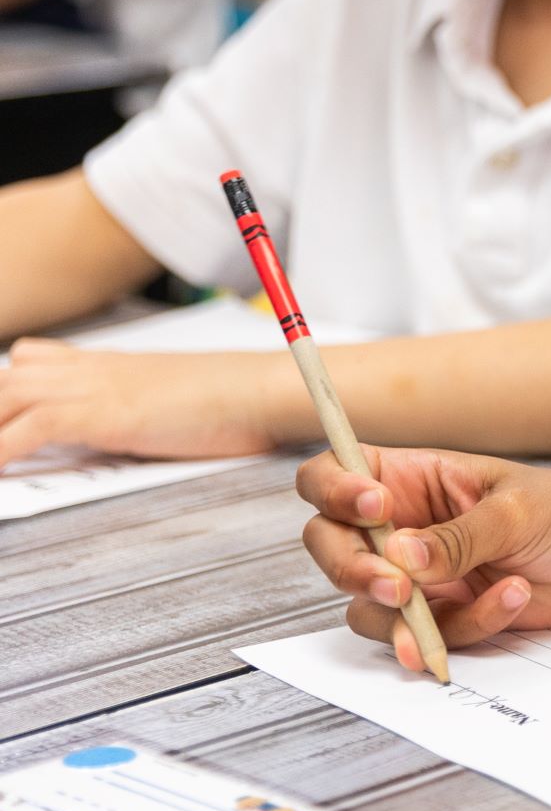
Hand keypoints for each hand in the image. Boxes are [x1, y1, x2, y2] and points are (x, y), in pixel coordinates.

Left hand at [0, 344, 299, 467]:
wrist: (264, 390)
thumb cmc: (235, 399)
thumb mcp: (174, 395)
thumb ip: (138, 404)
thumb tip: (127, 427)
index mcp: (108, 364)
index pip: (31, 360)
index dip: (8, 387)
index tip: (3, 413)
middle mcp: (93, 370)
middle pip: (8, 379)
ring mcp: (95, 389)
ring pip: (7, 397)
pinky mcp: (103, 413)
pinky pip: (31, 429)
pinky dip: (3, 451)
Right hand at [297, 449, 550, 673]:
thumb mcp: (515, 510)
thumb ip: (459, 536)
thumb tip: (402, 557)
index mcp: (407, 479)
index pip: (332, 475)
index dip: (333, 490)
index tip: (373, 510)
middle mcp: (398, 528)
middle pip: (328, 547)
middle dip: (352, 570)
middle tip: (397, 587)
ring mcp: (413, 577)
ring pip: (364, 606)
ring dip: (400, 618)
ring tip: (460, 601)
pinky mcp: (437, 617)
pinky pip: (422, 636)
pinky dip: (465, 627)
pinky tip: (514, 599)